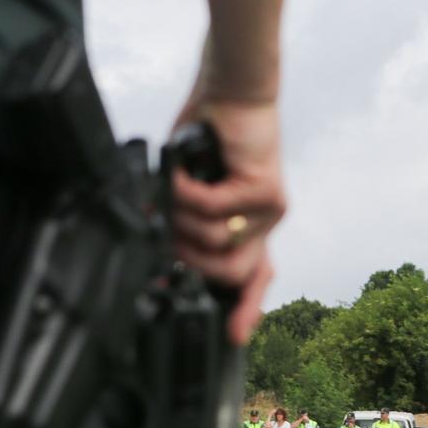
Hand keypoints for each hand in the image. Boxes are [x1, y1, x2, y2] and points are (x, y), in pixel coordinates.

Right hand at [170, 97, 285, 343]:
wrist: (231, 89)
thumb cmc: (207, 134)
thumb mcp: (187, 186)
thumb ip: (180, 219)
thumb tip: (157, 249)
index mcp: (248, 226)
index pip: (255, 278)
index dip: (245, 309)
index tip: (233, 337)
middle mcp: (264, 222)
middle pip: (232, 274)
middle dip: (190, 261)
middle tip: (168, 231)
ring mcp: (270, 209)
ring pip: (219, 243)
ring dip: (182, 219)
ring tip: (174, 189)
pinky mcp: (267, 190)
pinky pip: (214, 210)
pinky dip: (186, 192)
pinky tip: (183, 172)